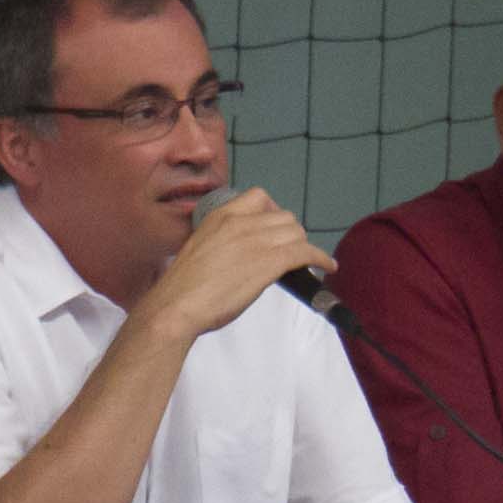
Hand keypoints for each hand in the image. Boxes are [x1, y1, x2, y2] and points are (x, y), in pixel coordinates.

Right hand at [140, 189, 328, 340]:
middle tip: (288, 251)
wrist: (176, 305)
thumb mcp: (200, 249)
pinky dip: (320, 258)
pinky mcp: (269, 263)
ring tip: (306, 260)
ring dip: (304, 246)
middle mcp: (240, 222)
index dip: (273, 212)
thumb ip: (223, 242)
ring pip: (297, 232)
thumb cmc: (182, 288)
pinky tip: (326, 266)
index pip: (260, 197)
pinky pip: (305, 252)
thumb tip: (242, 254)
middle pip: (284, 216)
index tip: (274, 229)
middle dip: (290, 233)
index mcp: (220, 216)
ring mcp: (256, 241)